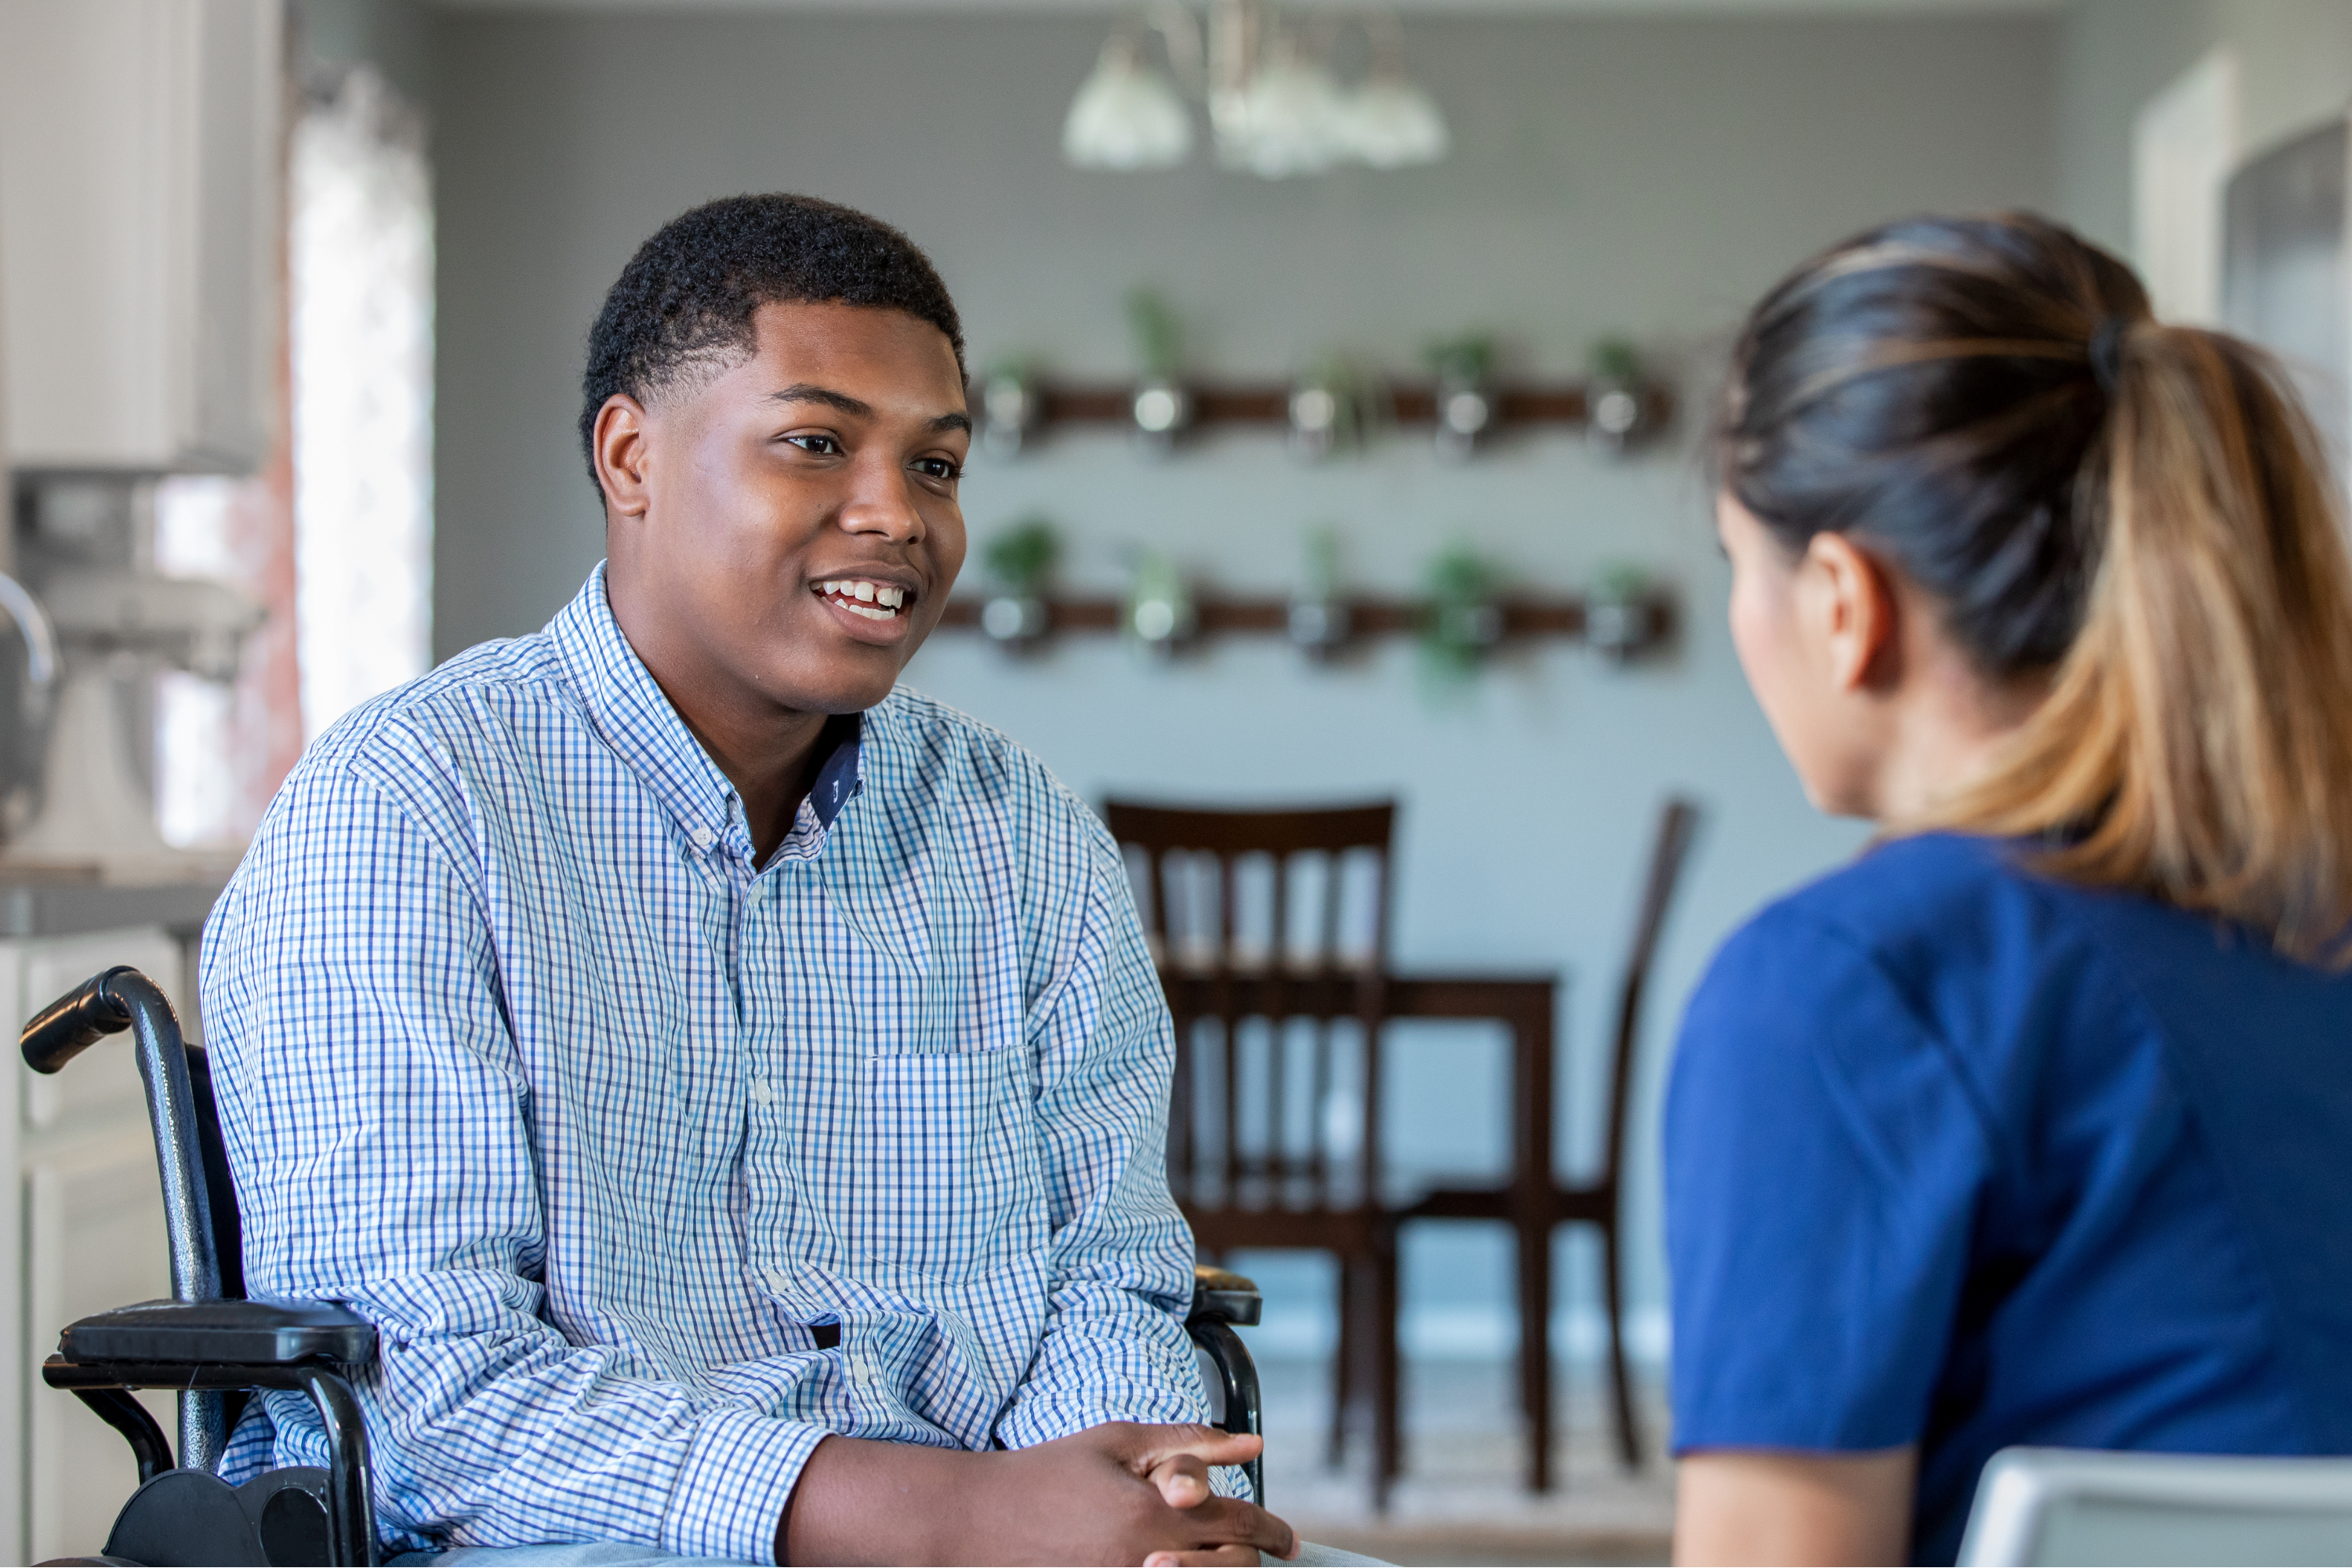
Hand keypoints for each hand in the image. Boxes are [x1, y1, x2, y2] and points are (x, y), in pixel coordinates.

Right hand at [780, 1422, 1298, 1565]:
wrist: (978, 1521)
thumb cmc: (1049, 1471)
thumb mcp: (1118, 1441)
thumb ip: (1189, 1441)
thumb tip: (1253, 1443)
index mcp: (1152, 1509)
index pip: (1239, 1525)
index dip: (1274, 1532)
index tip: (1289, 1541)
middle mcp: (1145, 1558)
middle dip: (1252, 1559)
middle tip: (1261, 1552)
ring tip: (1223, 1563)